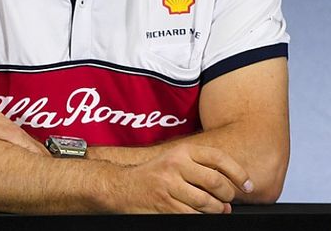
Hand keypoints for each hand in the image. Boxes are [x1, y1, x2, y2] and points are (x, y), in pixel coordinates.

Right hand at [116, 144, 252, 212]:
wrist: (123, 187)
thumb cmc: (155, 175)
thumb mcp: (175, 162)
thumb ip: (200, 167)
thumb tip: (231, 187)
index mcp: (181, 152)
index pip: (218, 158)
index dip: (238, 173)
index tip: (248, 186)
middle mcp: (175, 165)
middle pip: (216, 182)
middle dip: (227, 196)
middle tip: (226, 201)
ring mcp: (169, 185)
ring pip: (207, 203)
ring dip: (216, 210)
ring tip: (214, 209)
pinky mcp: (165, 205)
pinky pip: (194, 215)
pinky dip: (201, 217)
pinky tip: (198, 213)